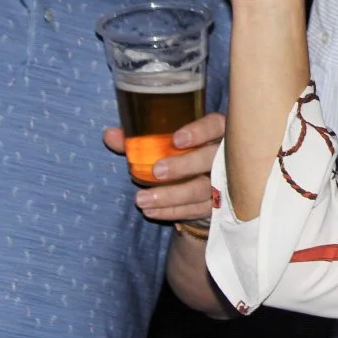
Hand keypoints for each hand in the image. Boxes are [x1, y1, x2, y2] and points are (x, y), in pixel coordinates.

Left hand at [103, 111, 225, 221]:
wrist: (206, 182)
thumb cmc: (184, 153)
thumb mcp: (167, 141)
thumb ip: (141, 138)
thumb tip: (109, 135)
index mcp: (217, 130)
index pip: (215, 125)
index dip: (199, 131)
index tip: (176, 140)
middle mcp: (227, 155)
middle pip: (212, 159)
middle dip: (185, 166)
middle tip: (156, 172)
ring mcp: (227, 182)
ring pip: (204, 190)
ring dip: (172, 195)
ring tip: (142, 199)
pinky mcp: (220, 206)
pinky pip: (198, 210)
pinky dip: (173, 211)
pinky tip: (152, 211)